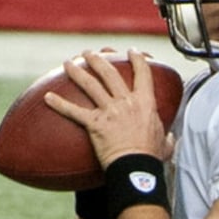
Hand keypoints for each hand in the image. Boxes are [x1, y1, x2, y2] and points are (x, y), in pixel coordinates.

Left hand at [44, 49, 171, 168]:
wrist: (136, 168)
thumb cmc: (151, 158)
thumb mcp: (165, 143)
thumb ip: (167, 137)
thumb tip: (171, 138)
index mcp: (145, 103)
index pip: (143, 73)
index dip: (138, 59)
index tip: (132, 51)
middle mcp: (126, 102)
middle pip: (110, 73)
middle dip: (99, 59)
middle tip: (90, 53)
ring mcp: (109, 111)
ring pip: (91, 85)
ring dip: (78, 72)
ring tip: (68, 63)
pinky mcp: (95, 124)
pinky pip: (74, 111)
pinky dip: (59, 104)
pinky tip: (47, 97)